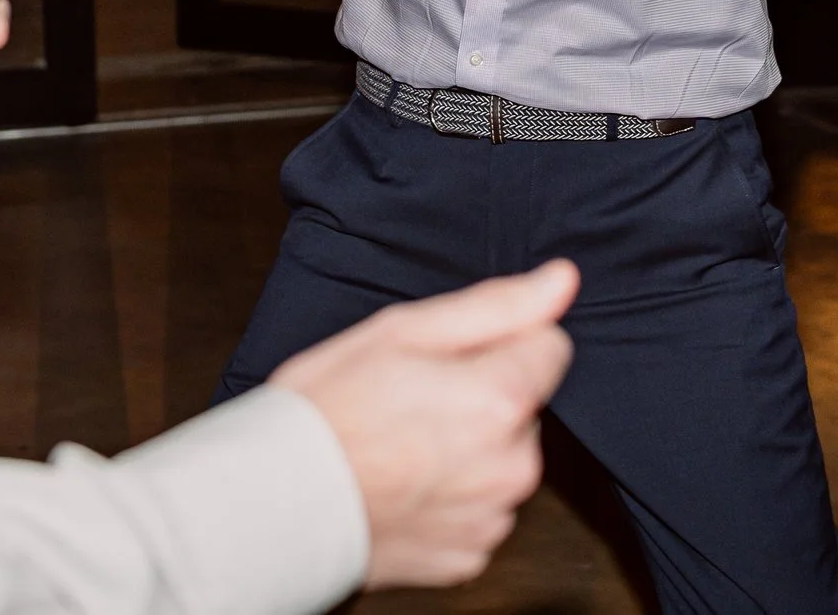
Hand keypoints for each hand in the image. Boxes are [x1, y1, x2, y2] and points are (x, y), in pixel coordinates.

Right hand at [272, 260, 579, 589]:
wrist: (274, 504)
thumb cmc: (328, 409)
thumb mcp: (401, 332)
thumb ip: (495, 307)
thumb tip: (562, 280)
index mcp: (501, 400)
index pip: (550, 347)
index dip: (501, 343)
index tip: (450, 357)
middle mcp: (512, 466)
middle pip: (524, 407)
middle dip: (484, 397)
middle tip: (413, 400)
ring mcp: (491, 518)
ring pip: (503, 461)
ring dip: (470, 450)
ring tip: (401, 446)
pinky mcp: (469, 557)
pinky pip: (478, 511)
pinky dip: (451, 499)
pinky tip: (404, 486)